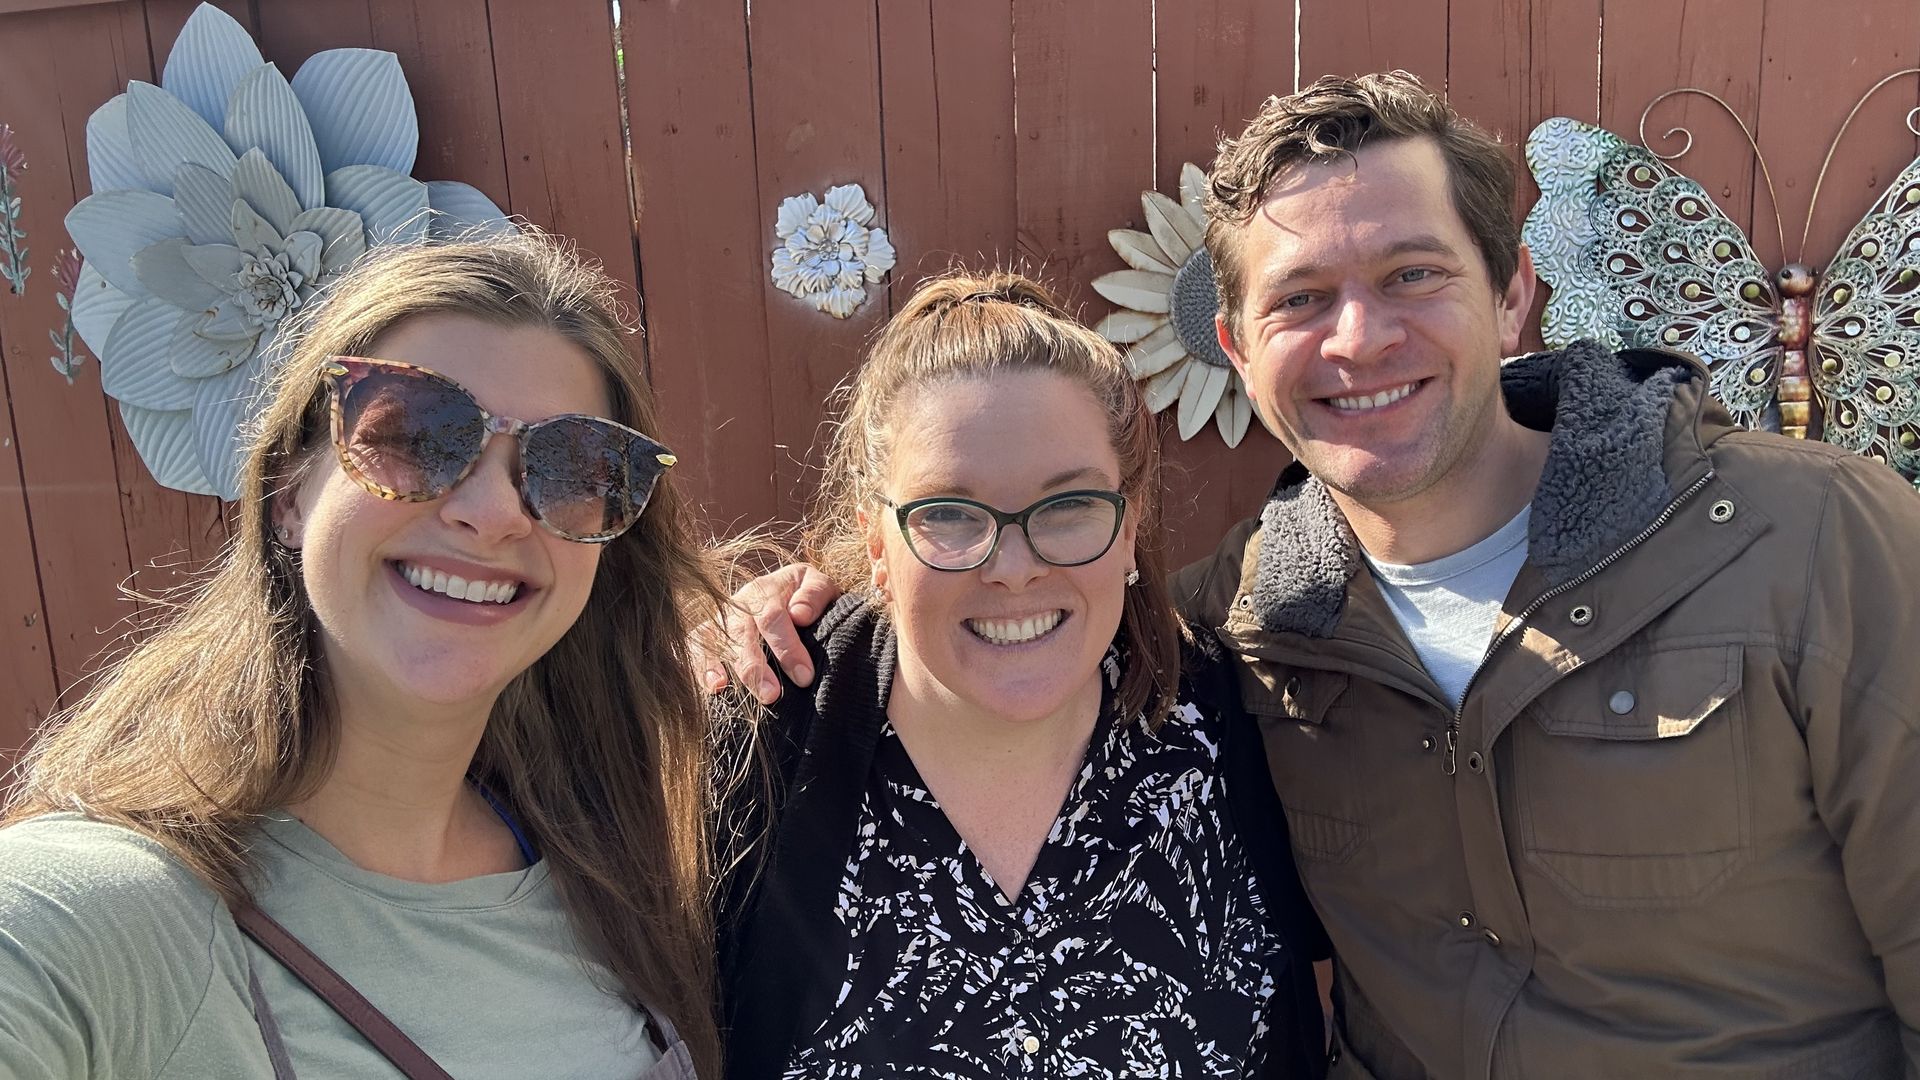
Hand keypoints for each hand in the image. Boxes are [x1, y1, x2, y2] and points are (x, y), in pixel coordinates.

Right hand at [698, 563, 842, 702]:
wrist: (790, 590)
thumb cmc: (807, 596)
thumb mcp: (820, 584)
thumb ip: (815, 595)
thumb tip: (800, 615)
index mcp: (767, 589)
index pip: (772, 617)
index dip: (787, 647)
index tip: (804, 676)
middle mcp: (740, 603)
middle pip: (741, 633)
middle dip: (755, 666)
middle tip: (772, 694)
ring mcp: (723, 618)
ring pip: (720, 641)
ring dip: (734, 670)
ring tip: (745, 694)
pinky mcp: (710, 633)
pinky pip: (697, 645)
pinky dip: (702, 665)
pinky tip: (716, 687)